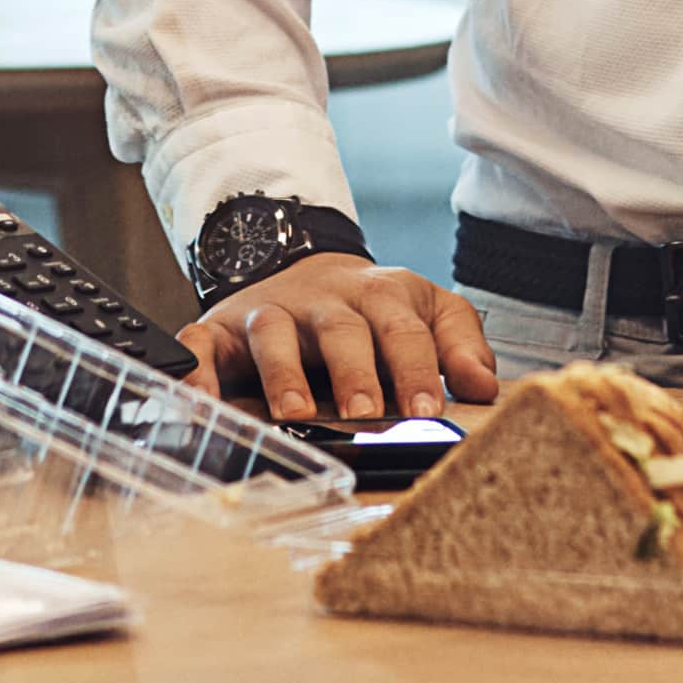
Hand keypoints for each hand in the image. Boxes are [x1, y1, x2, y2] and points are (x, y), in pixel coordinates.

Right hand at [187, 249, 503, 425]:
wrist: (300, 268)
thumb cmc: (371, 309)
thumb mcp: (426, 311)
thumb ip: (459, 345)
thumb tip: (484, 388)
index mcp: (381, 296)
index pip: (404, 330)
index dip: (417, 369)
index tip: (428, 410)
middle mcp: (324, 301)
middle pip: (342, 329)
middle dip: (354, 371)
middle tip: (365, 413)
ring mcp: (270, 311)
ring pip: (273, 333)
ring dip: (284, 373)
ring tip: (295, 413)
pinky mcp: (222, 327)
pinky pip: (203, 345)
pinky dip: (198, 372)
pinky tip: (204, 405)